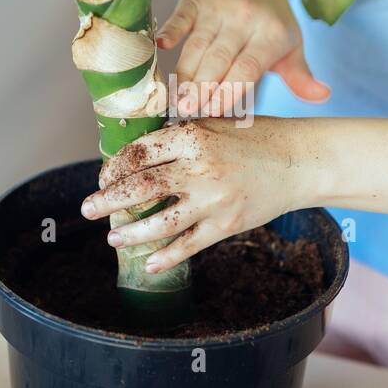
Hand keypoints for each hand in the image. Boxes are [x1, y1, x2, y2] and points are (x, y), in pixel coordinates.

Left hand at [80, 118, 310, 274]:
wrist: (299, 161)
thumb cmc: (255, 138)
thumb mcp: (214, 124)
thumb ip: (179, 137)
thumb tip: (137, 155)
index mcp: (193, 137)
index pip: (140, 154)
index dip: (115, 167)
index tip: (104, 177)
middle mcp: (201, 168)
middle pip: (141, 188)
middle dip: (108, 200)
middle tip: (88, 209)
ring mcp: (214, 199)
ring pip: (160, 223)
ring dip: (131, 233)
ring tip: (112, 238)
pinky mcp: (227, 224)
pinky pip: (189, 245)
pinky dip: (166, 257)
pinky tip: (149, 263)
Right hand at [158, 0, 329, 116]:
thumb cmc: (270, 18)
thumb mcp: (291, 44)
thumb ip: (300, 75)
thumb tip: (322, 95)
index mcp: (272, 34)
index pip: (249, 68)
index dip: (230, 90)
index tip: (214, 112)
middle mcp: (246, 19)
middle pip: (220, 59)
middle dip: (203, 87)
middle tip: (189, 111)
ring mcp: (220, 8)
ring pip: (199, 44)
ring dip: (185, 71)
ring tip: (175, 98)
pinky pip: (182, 16)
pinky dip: (171, 30)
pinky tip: (159, 46)